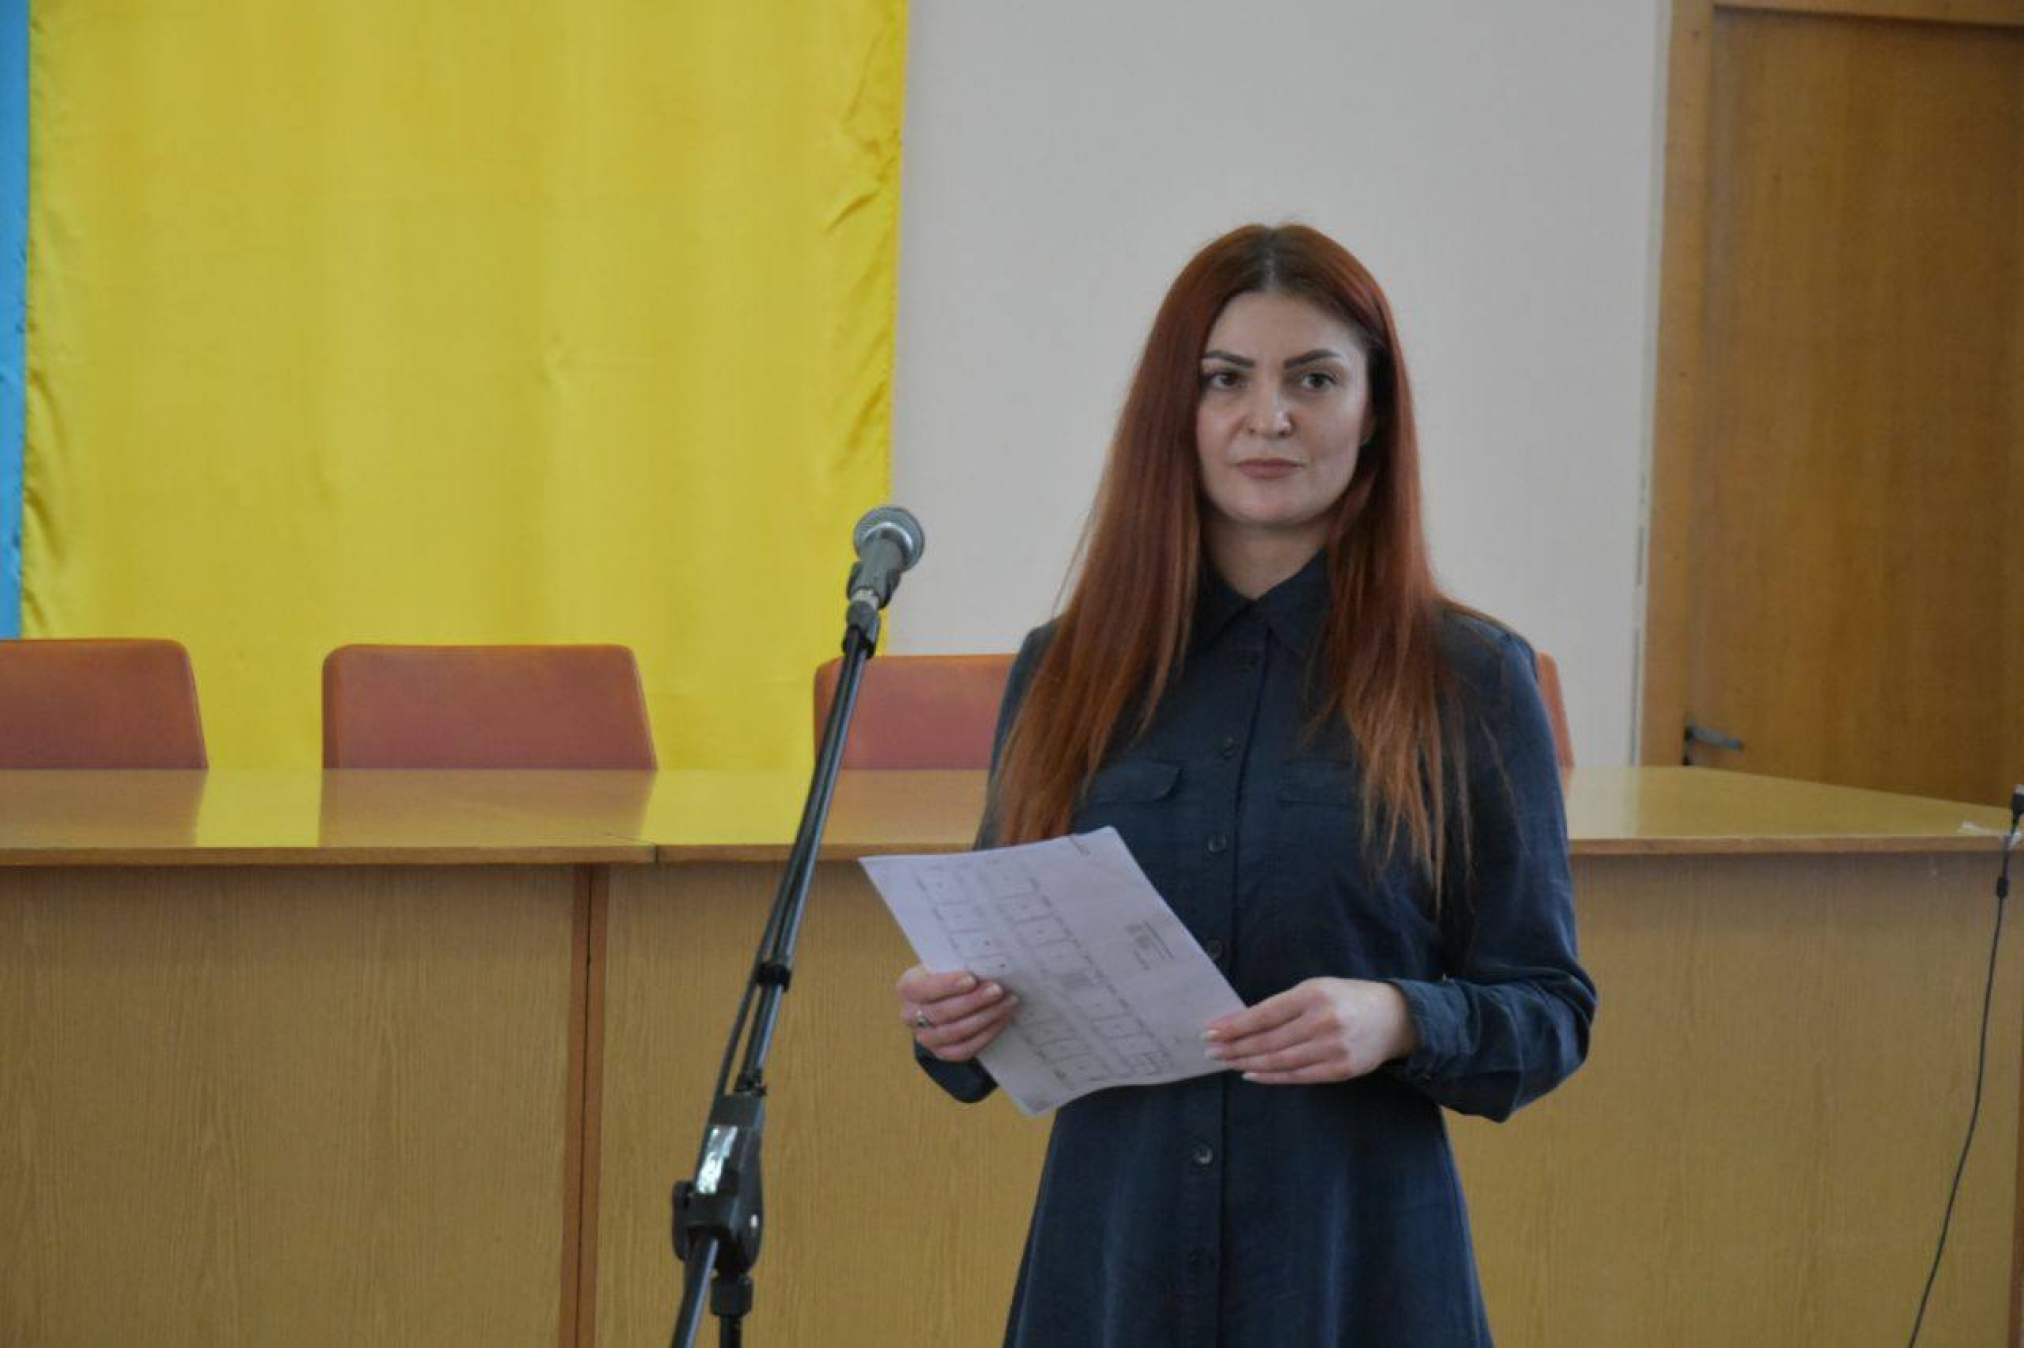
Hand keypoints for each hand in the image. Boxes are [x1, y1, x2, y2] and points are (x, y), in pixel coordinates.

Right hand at [894, 964, 1019, 1062]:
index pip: (921, 989)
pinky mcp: (942, 1053)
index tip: (971, 979)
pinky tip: (1001, 1020)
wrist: (944, 1000)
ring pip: (955, 1032)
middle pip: (942, 1012)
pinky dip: (986, 1035)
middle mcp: (910, 1015)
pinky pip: (965, 1049)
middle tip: (997, 990)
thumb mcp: (944, 965)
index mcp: (907, 988)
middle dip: (974, 1001)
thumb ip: (957, 964)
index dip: (946, 985)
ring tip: (1007, 1003)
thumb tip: (987, 964)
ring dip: (985, 1017)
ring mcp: (925, 1038)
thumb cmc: (946, 976)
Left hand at [1202, 977, 1420, 1083]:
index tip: (1210, 1032)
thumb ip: (1283, 1005)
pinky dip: (1271, 1076)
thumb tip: (1241, 1023)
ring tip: (1226, 1062)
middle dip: (1235, 1047)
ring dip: (1247, 1063)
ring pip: (1280, 1061)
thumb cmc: (1346, 999)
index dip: (1235, 1025)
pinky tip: (1251, 1073)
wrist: (1394, 1018)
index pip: (1265, 1013)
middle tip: (1211, 1051)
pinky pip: (1298, 1076)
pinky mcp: (1341, 1070)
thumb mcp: (1316, 989)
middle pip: (1268, 1040)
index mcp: (1314, 994)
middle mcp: (1324, 1021)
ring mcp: (1334, 1048)